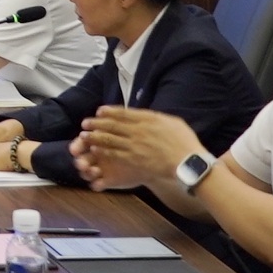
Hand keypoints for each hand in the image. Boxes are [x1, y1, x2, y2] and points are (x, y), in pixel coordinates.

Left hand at [81, 106, 201, 191]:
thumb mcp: (172, 121)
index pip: (123, 113)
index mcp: (148, 119)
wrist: (187, 162)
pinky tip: (95, 149)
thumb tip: (146, 114)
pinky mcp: (134, 160)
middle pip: (112, 125)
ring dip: (95, 137)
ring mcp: (135, 146)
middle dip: (96, 124)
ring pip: (109, 139)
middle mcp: (139, 130)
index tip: (99, 111)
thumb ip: (156, 117)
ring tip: (84, 136)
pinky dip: (103, 151)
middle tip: (85, 123)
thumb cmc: (184, 142)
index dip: (109, 112)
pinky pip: (115, 154)